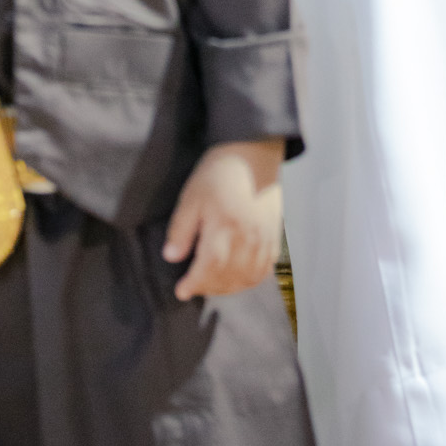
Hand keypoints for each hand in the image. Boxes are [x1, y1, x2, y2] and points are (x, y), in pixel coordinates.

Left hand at [162, 138, 283, 300]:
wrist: (253, 155)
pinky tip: (236, 278)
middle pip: (228, 277)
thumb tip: (171, 255)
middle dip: (208, 287)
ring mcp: (264, 239)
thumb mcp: (192, 196)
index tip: (182, 290)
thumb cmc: (219, 173)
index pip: (210, 266)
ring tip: (211, 284)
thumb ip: (181, 228)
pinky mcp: (273, 237)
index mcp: (226, 225)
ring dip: (227, 287)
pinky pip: (264, 270)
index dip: (195, 283)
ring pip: (247, 278)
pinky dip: (248, 280)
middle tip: (193, 285)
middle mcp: (248, 236)